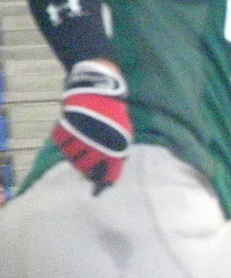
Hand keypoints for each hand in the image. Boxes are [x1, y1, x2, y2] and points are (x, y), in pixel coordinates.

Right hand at [51, 60, 131, 194]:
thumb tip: (111, 173)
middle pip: (86, 169)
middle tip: (87, 168)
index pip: (109, 174)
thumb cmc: (114, 114)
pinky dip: (63, 141)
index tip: (101, 186)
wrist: (100, 91)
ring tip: (79, 150)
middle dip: (87, 170)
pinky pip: (60, 143)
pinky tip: (70, 138)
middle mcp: (97, 146)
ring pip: (71, 158)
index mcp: (114, 148)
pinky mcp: (65, 128)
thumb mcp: (123, 133)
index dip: (105, 181)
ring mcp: (80, 138)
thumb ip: (118, 152)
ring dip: (74, 156)